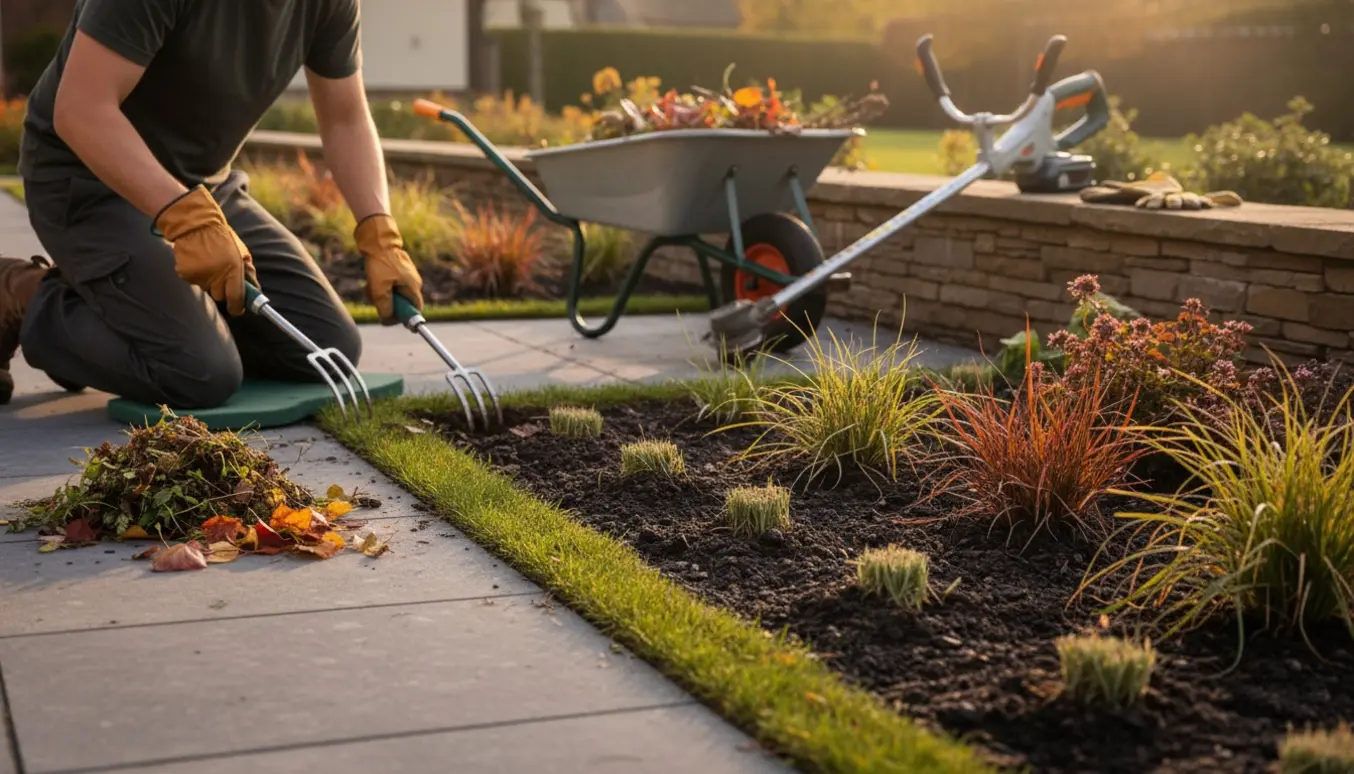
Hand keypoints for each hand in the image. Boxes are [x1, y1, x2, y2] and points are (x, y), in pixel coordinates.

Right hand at [153, 186, 256, 314]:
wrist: (196, 225)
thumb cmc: (223, 238)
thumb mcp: (242, 253)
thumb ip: (249, 273)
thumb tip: (255, 290)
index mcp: (233, 270)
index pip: (236, 298)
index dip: (237, 307)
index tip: (238, 309)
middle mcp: (216, 276)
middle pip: (220, 297)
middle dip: (223, 290)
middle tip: (221, 276)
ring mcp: (199, 276)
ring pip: (206, 288)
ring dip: (209, 281)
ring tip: (209, 262)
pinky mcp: (185, 274)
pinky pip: (194, 281)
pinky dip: (196, 275)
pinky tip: (198, 260)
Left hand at [355, 214, 423, 324]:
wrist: (377, 240)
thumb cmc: (381, 263)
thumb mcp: (380, 288)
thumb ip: (385, 306)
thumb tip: (388, 319)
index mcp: (413, 287)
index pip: (414, 310)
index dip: (403, 317)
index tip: (388, 318)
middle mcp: (413, 282)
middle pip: (402, 303)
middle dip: (387, 304)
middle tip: (374, 299)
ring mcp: (406, 276)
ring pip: (394, 294)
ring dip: (380, 295)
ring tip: (369, 288)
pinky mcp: (397, 271)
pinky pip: (390, 285)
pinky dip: (380, 286)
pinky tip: (370, 281)